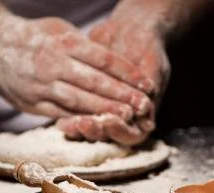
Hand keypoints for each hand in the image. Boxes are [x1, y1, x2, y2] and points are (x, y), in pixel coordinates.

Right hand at [0, 16, 154, 121]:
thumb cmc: (32, 37)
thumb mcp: (58, 29)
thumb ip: (83, 46)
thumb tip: (111, 63)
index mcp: (63, 43)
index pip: (103, 59)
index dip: (127, 73)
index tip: (145, 83)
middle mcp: (53, 65)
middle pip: (94, 83)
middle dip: (121, 96)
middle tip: (143, 106)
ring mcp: (41, 86)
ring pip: (79, 102)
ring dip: (104, 112)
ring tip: (125, 118)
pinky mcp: (32, 104)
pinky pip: (60, 114)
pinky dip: (81, 121)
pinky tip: (98, 126)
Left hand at [57, 19, 169, 145]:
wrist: (129, 33)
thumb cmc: (147, 51)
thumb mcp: (153, 67)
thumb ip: (150, 89)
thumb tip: (145, 109)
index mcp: (143, 117)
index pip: (132, 136)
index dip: (120, 131)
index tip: (109, 120)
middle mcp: (124, 122)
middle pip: (109, 138)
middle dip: (96, 132)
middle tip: (84, 123)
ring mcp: (105, 117)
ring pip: (91, 134)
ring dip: (80, 130)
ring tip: (69, 123)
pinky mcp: (87, 108)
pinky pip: (76, 120)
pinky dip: (69, 121)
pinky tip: (60, 120)